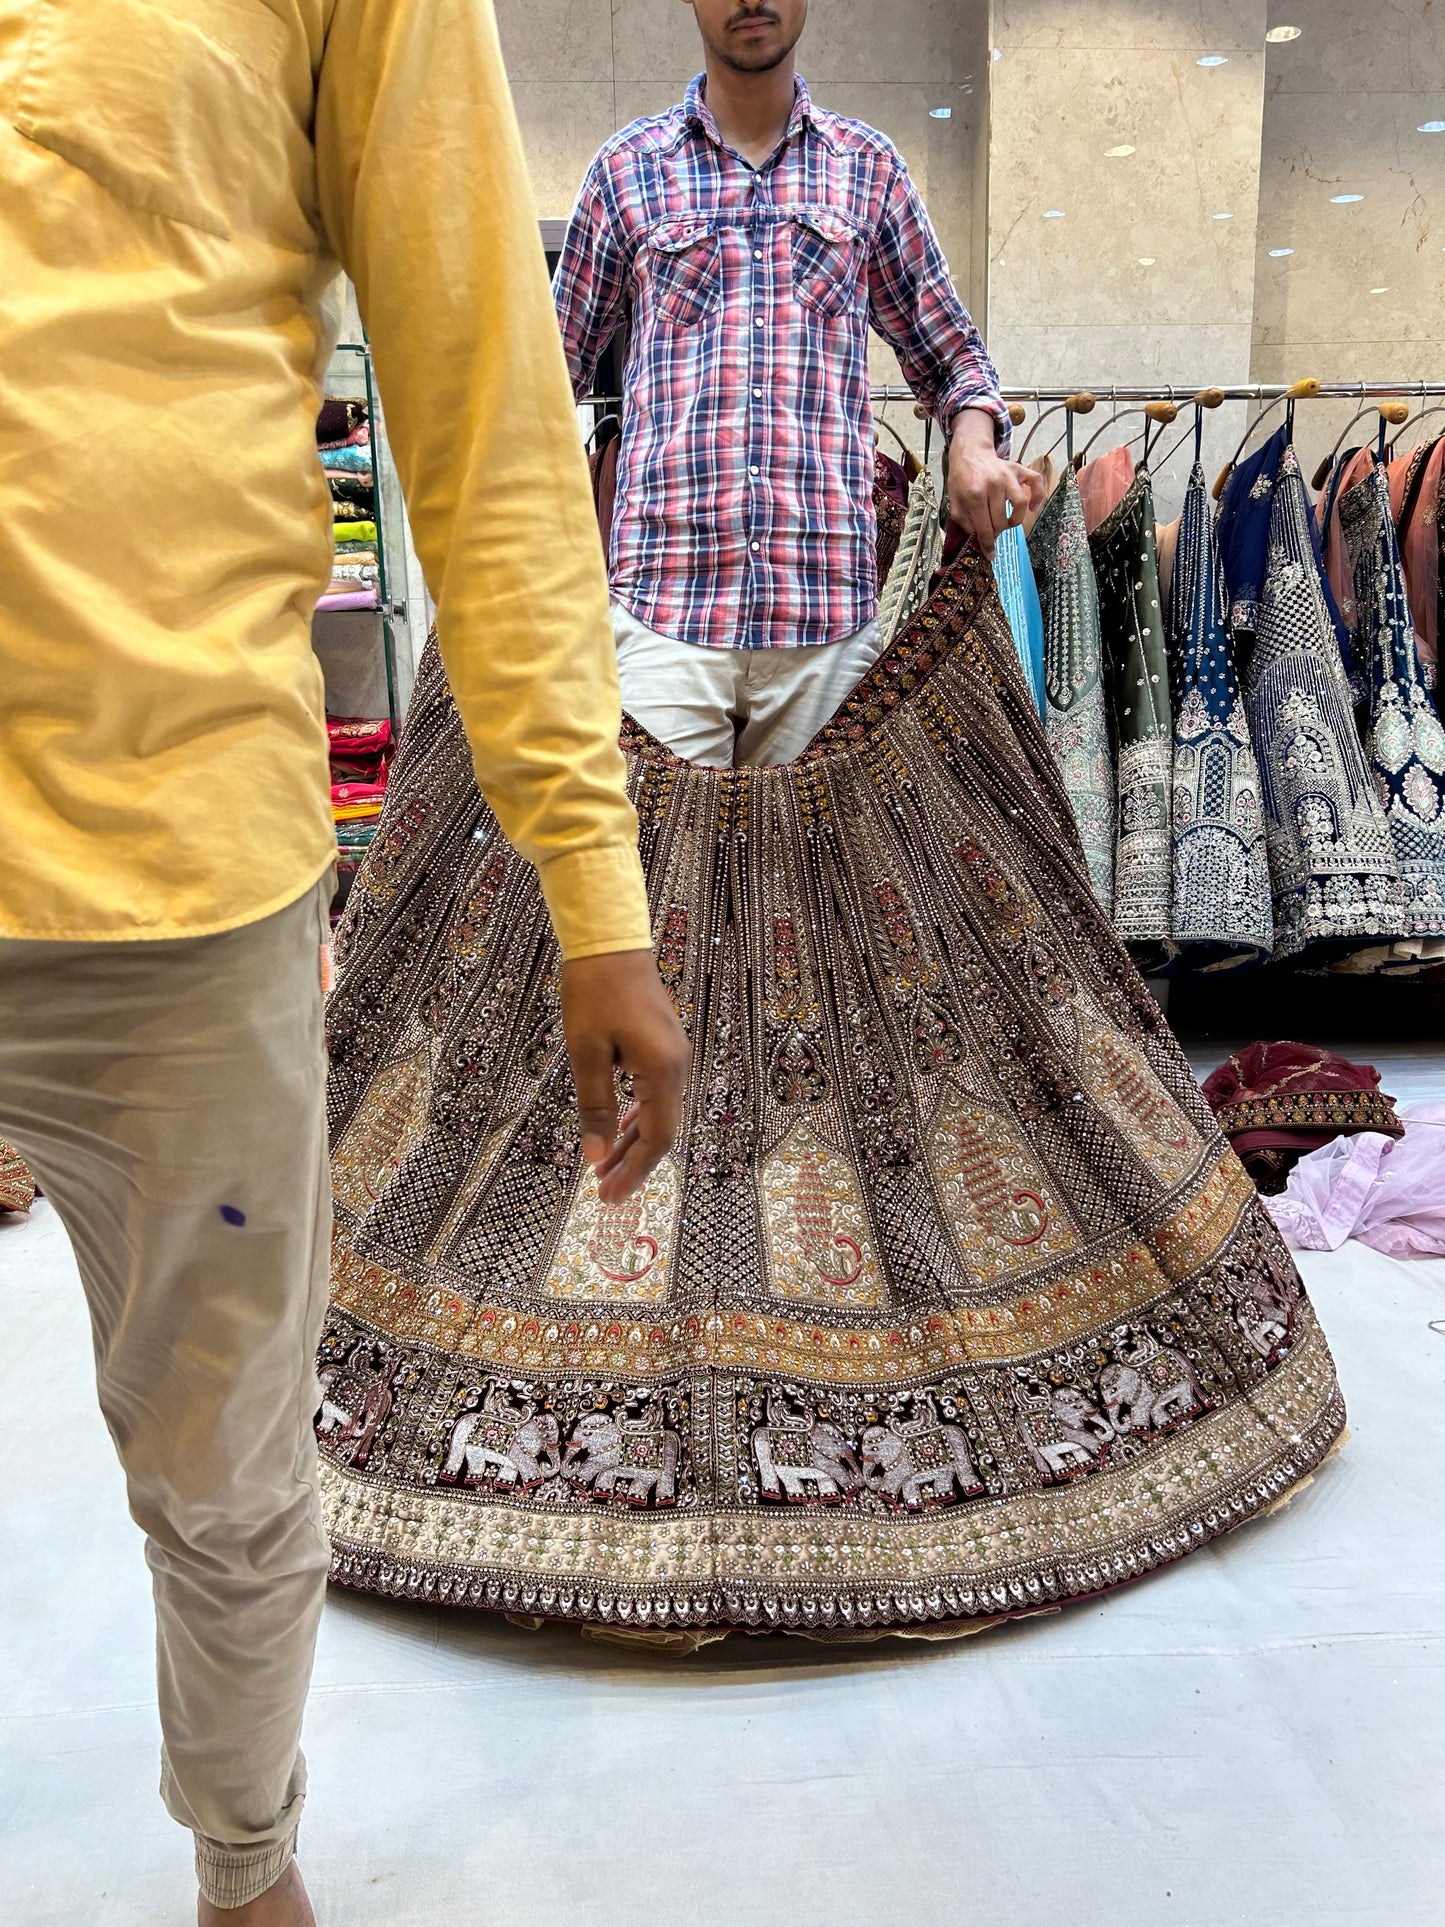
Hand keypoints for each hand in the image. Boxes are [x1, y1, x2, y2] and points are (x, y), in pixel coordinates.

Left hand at [560, 949, 688, 1203]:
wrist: (611, 941)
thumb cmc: (594, 992)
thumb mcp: (586, 1053)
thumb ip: (593, 1107)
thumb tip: (594, 1156)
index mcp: (662, 1071)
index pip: (657, 1137)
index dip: (634, 1170)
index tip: (609, 1196)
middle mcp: (677, 1067)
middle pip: (661, 1130)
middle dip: (632, 1163)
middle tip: (603, 1192)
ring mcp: (673, 1056)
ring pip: (658, 1113)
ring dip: (632, 1142)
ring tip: (603, 1167)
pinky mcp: (663, 1047)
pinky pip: (655, 1094)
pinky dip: (636, 1117)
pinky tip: (618, 1130)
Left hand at [946, 406, 1045, 557]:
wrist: (969, 453)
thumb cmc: (961, 479)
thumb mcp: (954, 502)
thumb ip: (964, 522)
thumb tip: (978, 539)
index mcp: (975, 495)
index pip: (985, 528)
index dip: (987, 544)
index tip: (990, 554)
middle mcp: (993, 485)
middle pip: (1002, 520)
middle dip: (997, 532)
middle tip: (993, 531)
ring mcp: (1008, 476)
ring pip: (1021, 505)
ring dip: (1016, 520)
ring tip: (1008, 522)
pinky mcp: (1018, 470)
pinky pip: (1036, 482)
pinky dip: (1038, 496)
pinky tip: (1032, 507)